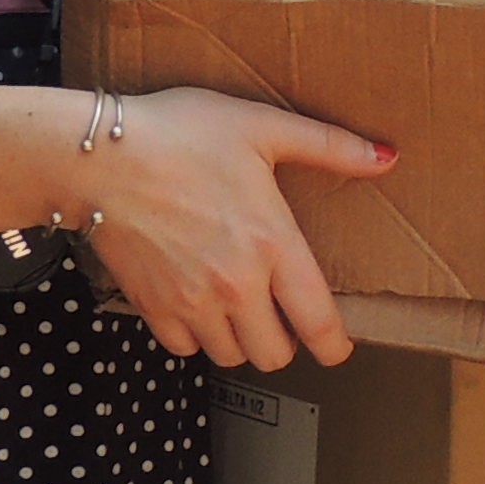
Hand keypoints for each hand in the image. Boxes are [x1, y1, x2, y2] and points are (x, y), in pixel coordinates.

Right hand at [77, 87, 394, 371]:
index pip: (317, 322)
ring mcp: (192, 302)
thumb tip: (386, 157)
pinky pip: (184, 347)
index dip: (334, 346)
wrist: (98, 157)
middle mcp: (236, 285)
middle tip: (277, 314)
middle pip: (273, 354)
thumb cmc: (179, 134)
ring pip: (229, 356)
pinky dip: (193, 335)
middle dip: (281, 340)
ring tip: (235, 305)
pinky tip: (194, 300)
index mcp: (273, 244)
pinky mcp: (152, 307)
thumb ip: (328, 147)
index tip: (336, 348)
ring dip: (237, 339)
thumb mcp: (262, 127)